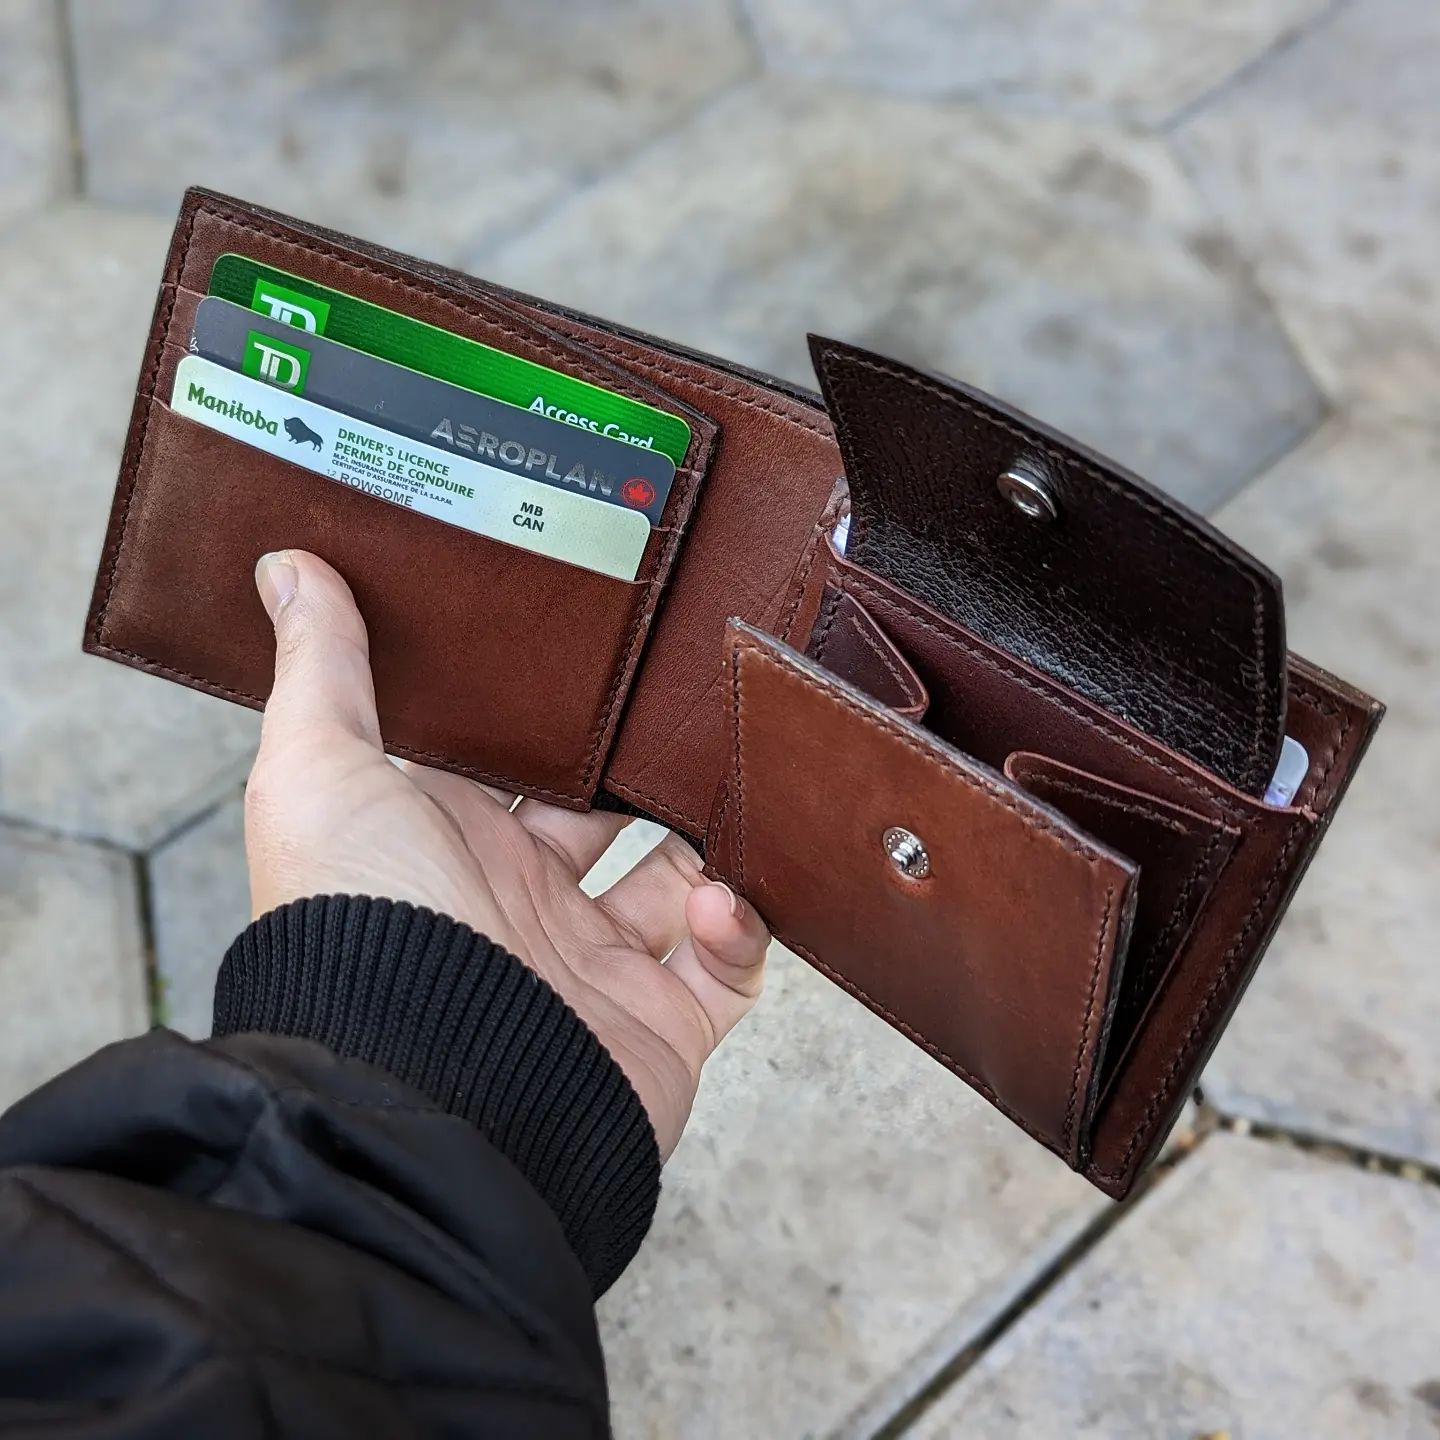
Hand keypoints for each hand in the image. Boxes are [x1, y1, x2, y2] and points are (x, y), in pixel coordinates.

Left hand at [244, 550, 769, 1156]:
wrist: (431, 1093)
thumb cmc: (362, 929)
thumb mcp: (322, 774)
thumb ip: (324, 672)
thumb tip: (290, 565)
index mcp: (455, 846)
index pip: (520, 769)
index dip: (560, 721)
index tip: (605, 658)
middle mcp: (524, 905)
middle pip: (609, 817)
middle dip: (645, 769)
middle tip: (684, 711)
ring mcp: (596, 967)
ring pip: (682, 883)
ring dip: (711, 840)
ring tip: (729, 788)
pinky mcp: (661, 1025)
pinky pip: (729, 967)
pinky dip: (740, 926)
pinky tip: (716, 896)